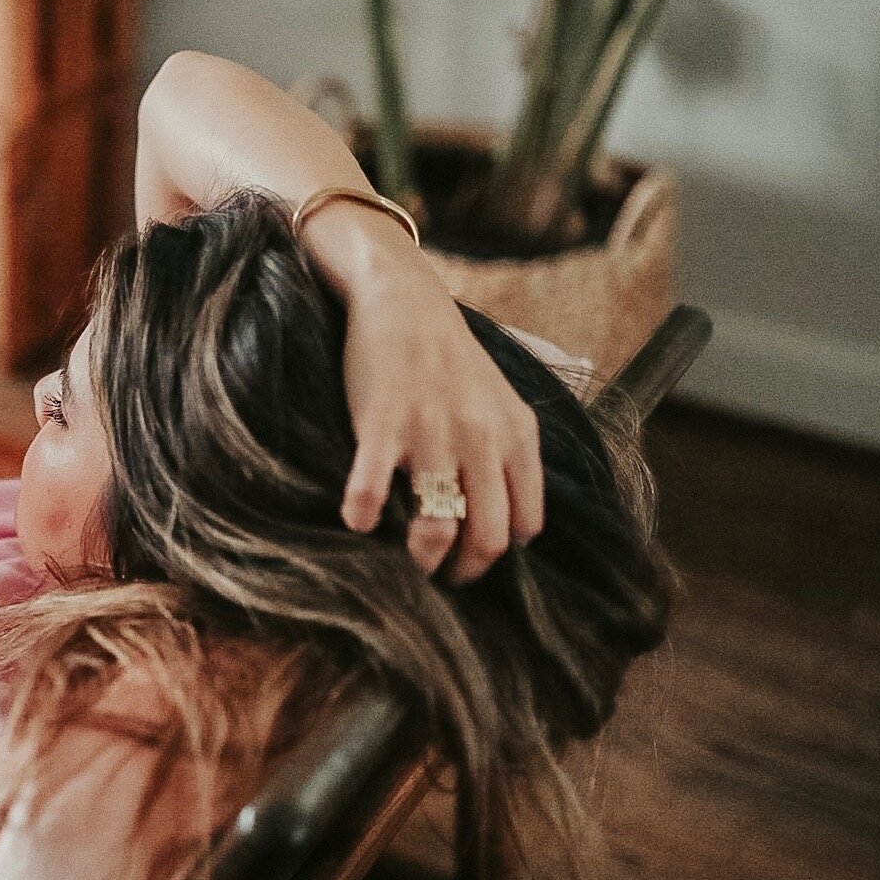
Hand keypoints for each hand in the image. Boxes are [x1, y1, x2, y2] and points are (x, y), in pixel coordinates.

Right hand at [336, 271, 544, 581]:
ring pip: (436, 527)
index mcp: (515, 437)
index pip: (523, 525)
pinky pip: (373, 491)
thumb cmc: (449, 357)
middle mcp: (481, 439)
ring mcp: (432, 432)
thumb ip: (511, 457)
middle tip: (434, 578)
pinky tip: (356, 521)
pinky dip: (363, 517)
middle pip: (485, 538)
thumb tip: (512, 527)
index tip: (467, 560)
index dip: (495, 555)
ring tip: (398, 560)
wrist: (404, 300)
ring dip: (417, 559)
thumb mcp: (501, 401)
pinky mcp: (382, 423)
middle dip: (459, 573)